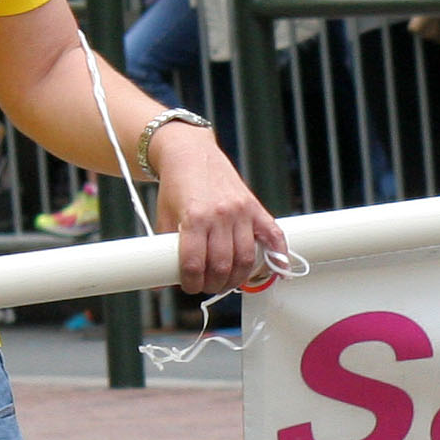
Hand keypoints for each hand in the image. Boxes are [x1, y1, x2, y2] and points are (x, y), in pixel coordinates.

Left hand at [146, 124, 284, 296]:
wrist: (190, 153)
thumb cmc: (176, 185)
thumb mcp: (165, 217)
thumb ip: (166, 250)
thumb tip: (160, 282)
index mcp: (194, 218)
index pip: (194, 264)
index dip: (191, 283)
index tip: (189, 286)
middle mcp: (220, 215)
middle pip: (222, 265)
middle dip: (214, 283)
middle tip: (207, 285)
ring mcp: (241, 211)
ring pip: (246, 258)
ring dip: (238, 278)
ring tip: (228, 281)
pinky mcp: (254, 207)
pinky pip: (273, 235)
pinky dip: (278, 256)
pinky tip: (278, 271)